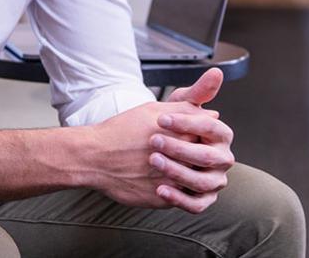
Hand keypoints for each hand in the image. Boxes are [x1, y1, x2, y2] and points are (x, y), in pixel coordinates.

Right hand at [85, 99, 218, 209]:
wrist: (95, 157)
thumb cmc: (122, 130)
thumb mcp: (153, 110)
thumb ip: (186, 110)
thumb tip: (213, 115)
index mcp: (182, 135)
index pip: (209, 137)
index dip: (201, 136)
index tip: (188, 136)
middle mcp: (180, 160)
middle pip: (205, 161)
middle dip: (195, 156)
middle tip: (178, 153)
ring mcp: (172, 182)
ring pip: (195, 182)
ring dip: (187, 174)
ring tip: (171, 166)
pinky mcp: (162, 200)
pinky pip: (181, 199)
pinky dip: (177, 190)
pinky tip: (162, 180)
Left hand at [152, 68, 234, 212]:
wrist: (145, 151)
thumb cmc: (166, 126)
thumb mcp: (178, 107)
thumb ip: (197, 93)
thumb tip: (216, 73)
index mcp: (220, 136)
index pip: (212, 128)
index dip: (187, 123)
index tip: (162, 118)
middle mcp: (222, 160)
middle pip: (207, 156)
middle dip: (180, 148)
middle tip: (154, 141)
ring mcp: (213, 181)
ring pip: (202, 181)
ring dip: (177, 171)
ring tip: (154, 161)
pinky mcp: (201, 199)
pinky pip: (196, 204)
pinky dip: (179, 198)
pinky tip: (160, 188)